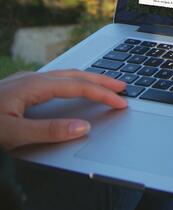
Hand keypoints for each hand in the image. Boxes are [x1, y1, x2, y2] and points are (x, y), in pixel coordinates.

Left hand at [0, 69, 126, 149]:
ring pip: (63, 76)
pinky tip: (70, 89)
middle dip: (101, 80)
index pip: (78, 87)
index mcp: (33, 86)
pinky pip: (53, 80)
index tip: (121, 102)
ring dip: (87, 79)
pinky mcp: (16, 89)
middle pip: (75, 75)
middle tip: (122, 87)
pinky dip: (72, 82)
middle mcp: (29, 79)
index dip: (102, 95)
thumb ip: (48, 131)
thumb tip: (83, 128)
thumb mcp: (12, 134)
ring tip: (103, 85)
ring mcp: (22, 82)